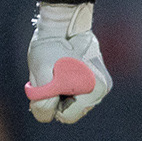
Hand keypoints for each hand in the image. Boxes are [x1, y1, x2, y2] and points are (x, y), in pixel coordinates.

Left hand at [24, 3, 110, 123]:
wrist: (62, 23)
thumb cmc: (50, 46)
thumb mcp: (40, 74)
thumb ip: (42, 99)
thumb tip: (48, 113)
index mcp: (93, 89)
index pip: (66, 116)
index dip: (51, 105)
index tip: (46, 87)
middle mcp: (101, 89)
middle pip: (72, 111)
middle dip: (57, 99)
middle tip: (49, 78)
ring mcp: (102, 84)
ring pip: (75, 103)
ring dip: (62, 93)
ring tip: (57, 73)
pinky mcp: (98, 78)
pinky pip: (79, 92)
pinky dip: (68, 86)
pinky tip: (63, 72)